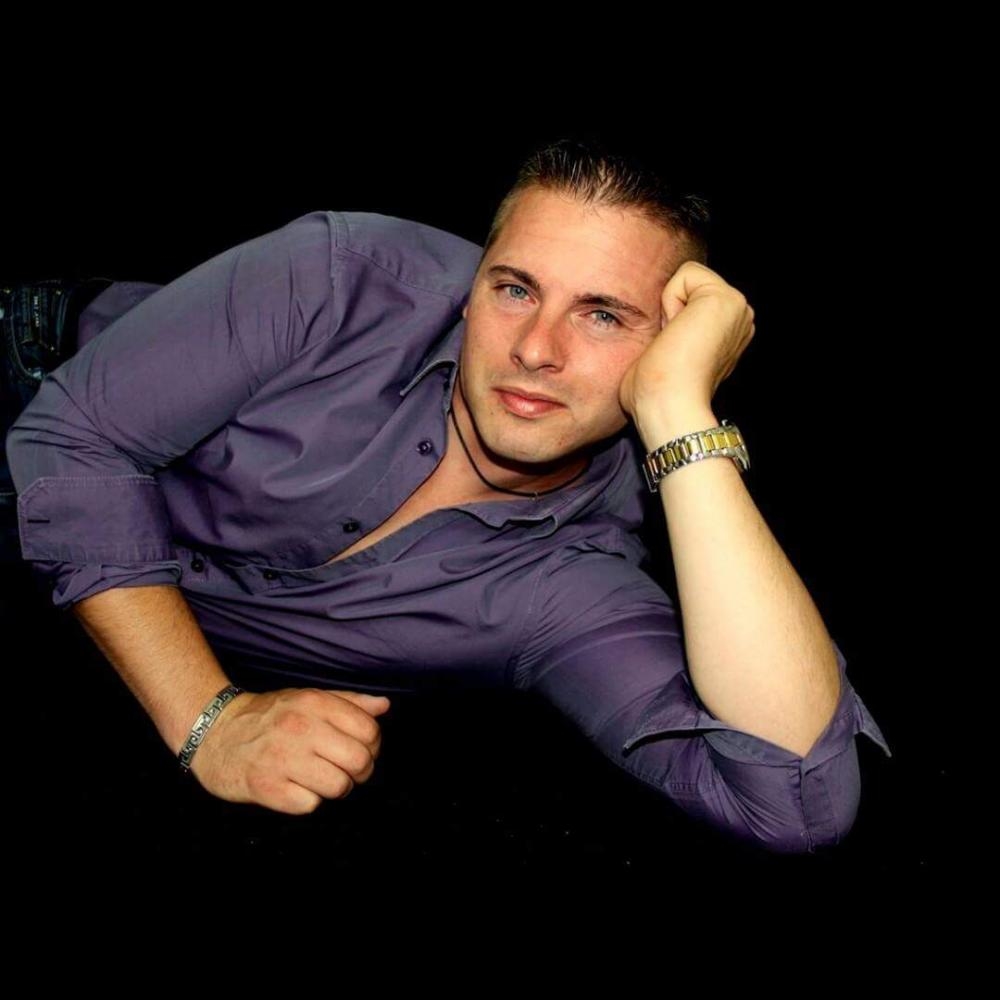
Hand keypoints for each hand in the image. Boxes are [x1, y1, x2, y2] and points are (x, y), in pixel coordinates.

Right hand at [188, 687, 391, 813]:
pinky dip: (308, 801)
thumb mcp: (308, 698)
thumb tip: (384, 706)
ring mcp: (282, 758)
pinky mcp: (265, 787)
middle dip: (360, 772)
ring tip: (321, 780)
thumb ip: (348, 702)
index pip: (369, 730)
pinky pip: (310, 805)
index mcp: (314, 703)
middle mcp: (299, 728)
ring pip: (339, 786)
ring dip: (336, 788)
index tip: (360, 750)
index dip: (372, 746)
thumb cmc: (269, 716)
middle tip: (346, 771)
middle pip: (359, 761)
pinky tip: (296, 788)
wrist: (215, 734)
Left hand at [618, 261, 755, 419]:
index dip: (667, 320)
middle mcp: (738, 320)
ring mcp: (738, 309)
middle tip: (671, 347)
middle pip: (687, 285)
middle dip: (670, 311)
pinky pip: (686, 274)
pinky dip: (671, 300)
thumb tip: (650, 332)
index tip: (671, 353)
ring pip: (687, 279)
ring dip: (670, 309)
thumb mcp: (662, 356)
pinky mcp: (727, 298)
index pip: (687, 298)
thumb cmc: (656, 394)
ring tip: (675, 343)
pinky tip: (677, 332)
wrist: (667, 406)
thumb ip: (666, 336)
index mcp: (725, 334)